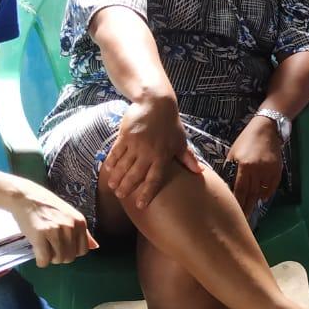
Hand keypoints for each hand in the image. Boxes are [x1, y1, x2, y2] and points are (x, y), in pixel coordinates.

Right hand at [6, 177, 97, 267]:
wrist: (26, 196)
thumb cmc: (47, 206)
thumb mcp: (70, 215)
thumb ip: (82, 232)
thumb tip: (95, 246)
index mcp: (80, 222)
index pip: (83, 251)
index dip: (71, 251)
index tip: (62, 246)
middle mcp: (70, 226)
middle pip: (70, 257)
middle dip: (60, 256)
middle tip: (50, 246)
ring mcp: (55, 231)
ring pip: (58, 259)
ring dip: (50, 258)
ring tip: (44, 246)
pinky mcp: (40, 235)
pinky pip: (44, 259)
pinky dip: (40, 260)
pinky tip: (37, 251)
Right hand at [102, 94, 201, 209]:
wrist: (156, 103)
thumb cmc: (170, 123)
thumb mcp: (180, 140)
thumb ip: (187, 158)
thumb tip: (200, 172)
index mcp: (163, 156)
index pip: (155, 179)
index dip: (147, 193)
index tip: (141, 205)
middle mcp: (148, 153)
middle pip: (136, 175)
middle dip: (127, 188)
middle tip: (121, 195)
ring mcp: (136, 144)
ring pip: (124, 166)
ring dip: (117, 178)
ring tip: (113, 186)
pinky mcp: (125, 136)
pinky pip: (116, 152)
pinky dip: (111, 162)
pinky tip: (108, 169)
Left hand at [228, 115, 283, 215]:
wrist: (267, 129)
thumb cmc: (246, 140)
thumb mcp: (234, 153)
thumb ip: (230, 169)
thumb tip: (227, 185)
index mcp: (244, 166)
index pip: (239, 190)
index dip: (237, 203)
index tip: (234, 213)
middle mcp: (257, 170)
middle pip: (251, 194)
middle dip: (246, 207)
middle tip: (242, 219)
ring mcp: (269, 171)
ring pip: (261, 192)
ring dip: (255, 202)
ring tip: (249, 212)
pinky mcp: (277, 170)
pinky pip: (271, 187)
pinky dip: (266, 194)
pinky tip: (261, 199)